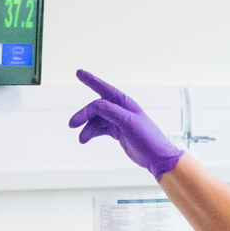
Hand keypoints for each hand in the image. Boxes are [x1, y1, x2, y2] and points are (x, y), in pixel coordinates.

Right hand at [68, 70, 182, 178]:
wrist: (157, 157)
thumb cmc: (149, 138)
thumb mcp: (129, 123)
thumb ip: (112, 112)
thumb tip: (95, 104)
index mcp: (125, 103)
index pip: (104, 89)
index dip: (91, 80)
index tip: (79, 73)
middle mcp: (121, 110)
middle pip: (97, 107)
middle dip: (84, 114)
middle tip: (72, 123)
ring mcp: (119, 121)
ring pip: (97, 120)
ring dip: (87, 128)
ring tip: (82, 138)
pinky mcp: (118, 131)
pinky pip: (100, 128)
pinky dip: (92, 133)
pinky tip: (86, 138)